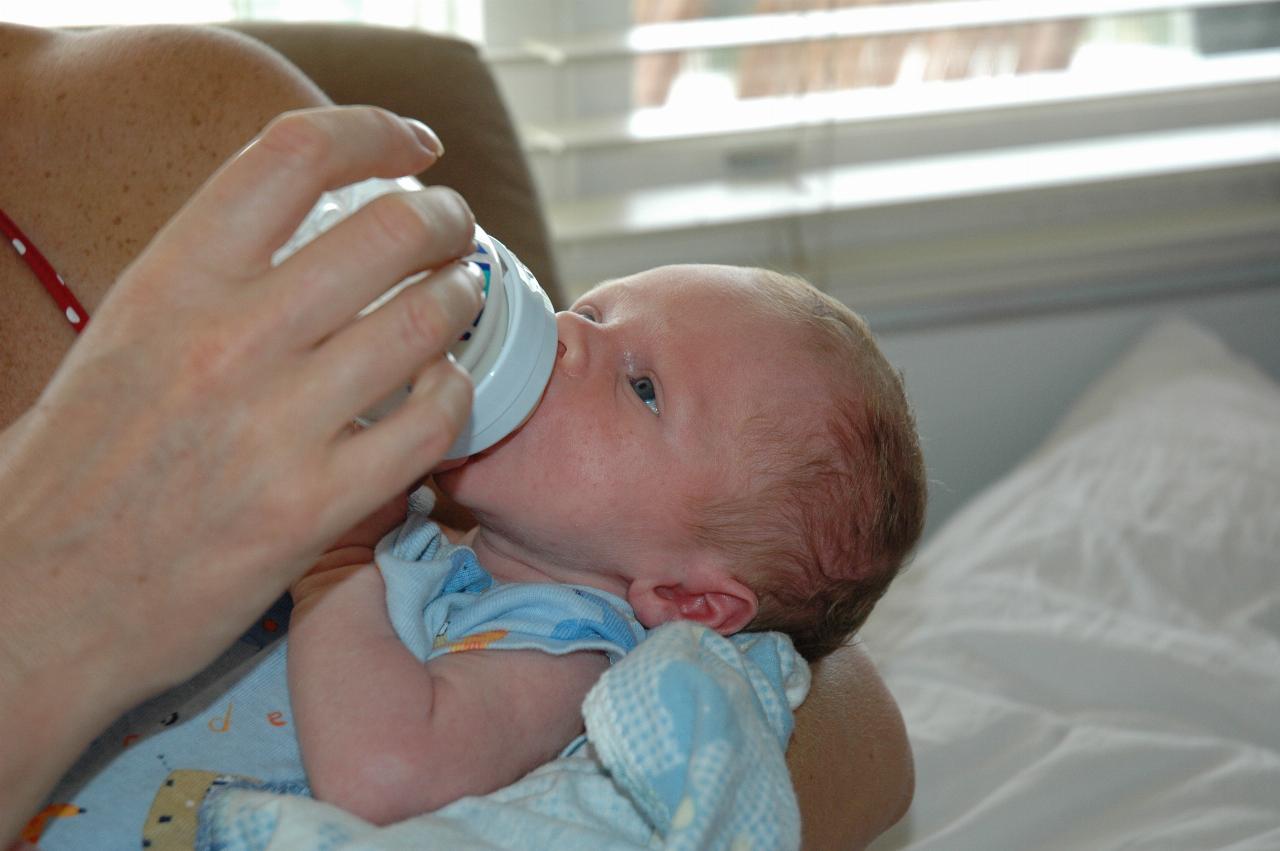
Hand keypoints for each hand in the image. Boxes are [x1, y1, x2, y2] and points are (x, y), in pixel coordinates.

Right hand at [0, 106, 481, 802]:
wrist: (36, 597)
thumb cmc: (84, 464)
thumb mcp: (129, 335)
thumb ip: (216, 276)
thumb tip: (314, 230)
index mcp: (170, 280)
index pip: (295, 153)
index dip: (376, 132)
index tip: (415, 146)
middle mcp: (225, 338)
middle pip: (391, 229)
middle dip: (447, 221)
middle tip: (457, 236)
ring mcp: (274, 425)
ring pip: (426, 322)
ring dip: (461, 303)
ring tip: (457, 307)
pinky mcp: (311, 509)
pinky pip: (432, 424)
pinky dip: (454, 398)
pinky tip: (442, 395)